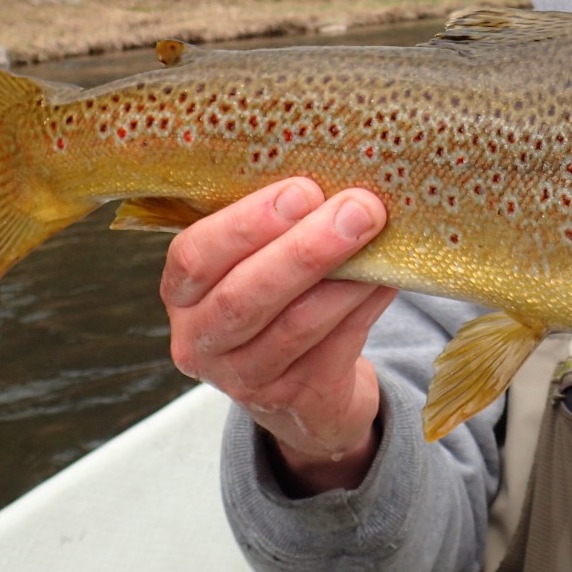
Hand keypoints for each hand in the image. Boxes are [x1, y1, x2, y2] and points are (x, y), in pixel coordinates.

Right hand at [161, 178, 395, 494]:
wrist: (308, 389)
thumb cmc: (282, 300)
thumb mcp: (260, 260)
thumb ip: (280, 224)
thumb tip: (340, 174)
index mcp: (183, 293)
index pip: (194, 257)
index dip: (246, 223)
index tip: (303, 190)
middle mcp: (202, 340)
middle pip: (244, 297)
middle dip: (305, 249)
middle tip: (358, 209)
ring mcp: (245, 378)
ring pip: (295, 325)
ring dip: (345, 277)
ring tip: (378, 236)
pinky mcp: (297, 398)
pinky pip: (336, 346)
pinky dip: (365, 305)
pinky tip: (388, 276)